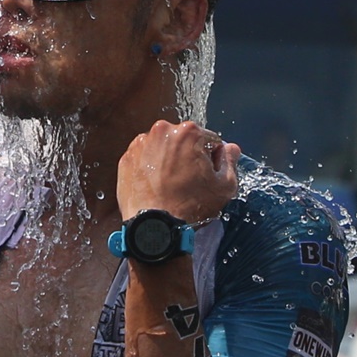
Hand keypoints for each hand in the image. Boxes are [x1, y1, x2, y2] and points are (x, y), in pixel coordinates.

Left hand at [117, 121, 239, 224]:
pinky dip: (151, 169)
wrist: (154, 225)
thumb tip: (230, 149)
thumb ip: (230, 161)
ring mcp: (140, 145)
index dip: (213, 159)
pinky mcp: (126, 159)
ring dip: (169, 161)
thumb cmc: (189, 206)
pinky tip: (157, 186)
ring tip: (171, 186)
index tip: (208, 174)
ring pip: (163, 149)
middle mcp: (161, 131)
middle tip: (189, 181)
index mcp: (188, 132)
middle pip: (184, 142)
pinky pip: (144, 160)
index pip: (210, 140)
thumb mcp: (224, 186)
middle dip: (189, 157)